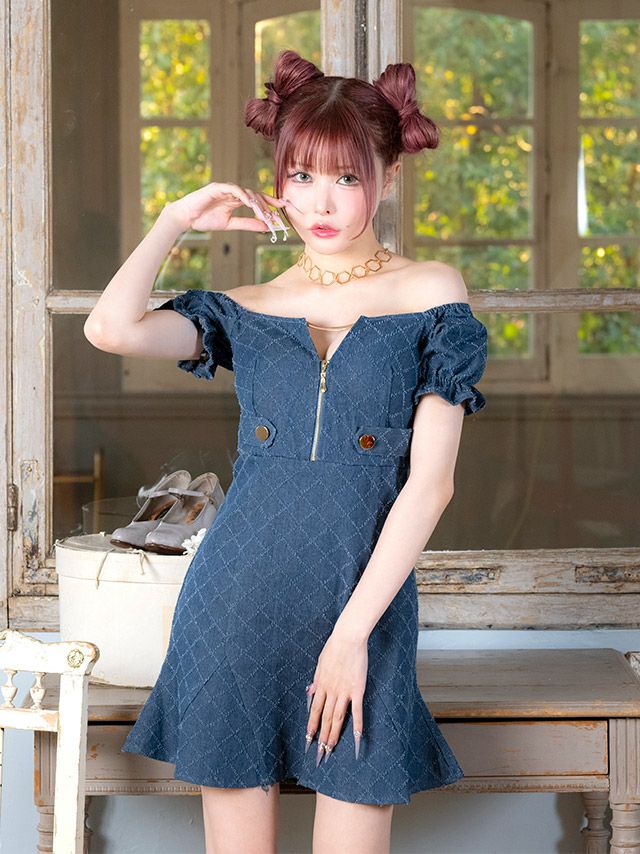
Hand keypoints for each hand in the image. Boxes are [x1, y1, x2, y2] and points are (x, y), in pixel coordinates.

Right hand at [164, 181, 286, 232]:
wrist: (186, 218)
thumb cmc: (205, 219)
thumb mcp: (230, 224)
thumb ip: (247, 223)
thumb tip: (265, 226)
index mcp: (237, 200)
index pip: (257, 199)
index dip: (271, 203)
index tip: (284, 208)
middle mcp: (234, 192)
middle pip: (255, 195)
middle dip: (267, 206)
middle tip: (276, 217)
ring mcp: (226, 188)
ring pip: (247, 192)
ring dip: (257, 203)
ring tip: (266, 214)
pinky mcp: (217, 187)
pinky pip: (234, 190)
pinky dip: (243, 195)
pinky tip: (251, 204)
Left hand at [305, 631, 366, 764]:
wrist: (348, 638)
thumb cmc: (334, 648)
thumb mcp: (320, 663)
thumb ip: (316, 680)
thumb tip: (311, 692)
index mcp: (321, 684)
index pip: (315, 710)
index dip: (311, 725)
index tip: (309, 738)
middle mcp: (331, 691)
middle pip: (325, 718)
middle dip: (322, 736)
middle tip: (320, 752)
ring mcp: (344, 691)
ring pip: (337, 718)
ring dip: (334, 734)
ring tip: (331, 748)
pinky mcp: (357, 689)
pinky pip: (357, 710)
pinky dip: (357, 724)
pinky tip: (358, 737)